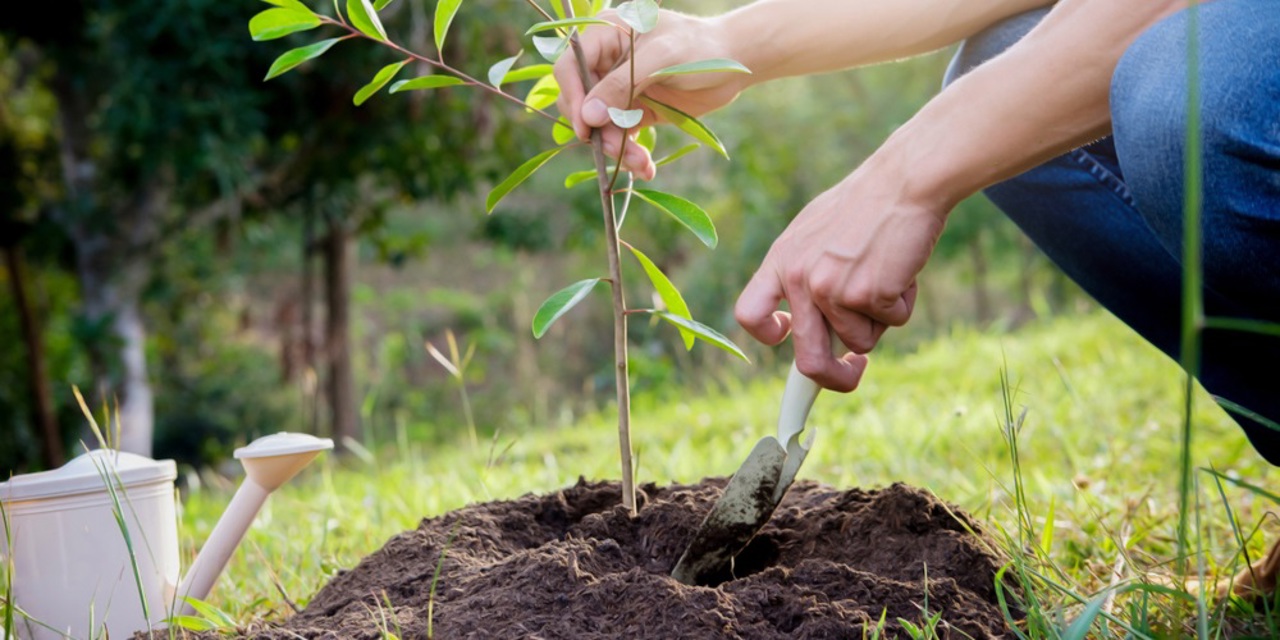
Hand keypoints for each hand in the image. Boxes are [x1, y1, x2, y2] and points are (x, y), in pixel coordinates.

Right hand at [552, 10, 750, 179]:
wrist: (735, 64)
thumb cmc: (700, 48)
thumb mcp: (661, 59)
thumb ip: (622, 84)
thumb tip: (588, 116)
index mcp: (606, 36)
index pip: (570, 67)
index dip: (573, 96)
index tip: (585, 127)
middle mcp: (607, 63)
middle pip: (581, 102)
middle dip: (598, 130)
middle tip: (617, 150)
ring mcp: (620, 89)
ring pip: (601, 126)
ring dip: (616, 148)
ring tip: (642, 164)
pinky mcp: (635, 111)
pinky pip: (621, 136)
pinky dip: (630, 154)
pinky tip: (646, 168)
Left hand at [734, 157, 944, 391]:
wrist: (905, 181)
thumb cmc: (866, 205)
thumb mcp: (815, 232)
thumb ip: (805, 272)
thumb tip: (807, 323)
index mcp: (781, 261)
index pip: (750, 314)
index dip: (768, 335)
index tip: (788, 337)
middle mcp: (800, 279)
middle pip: (808, 359)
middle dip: (833, 379)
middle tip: (853, 373)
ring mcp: (833, 289)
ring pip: (861, 340)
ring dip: (880, 318)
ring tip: (888, 272)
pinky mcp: (870, 295)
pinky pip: (893, 322)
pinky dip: (903, 303)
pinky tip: (903, 267)